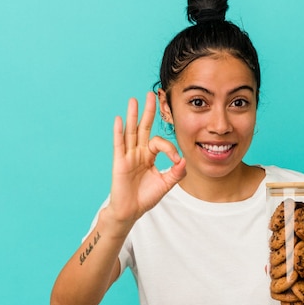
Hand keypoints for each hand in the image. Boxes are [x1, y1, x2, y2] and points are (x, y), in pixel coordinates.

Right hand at [102, 92, 185, 230]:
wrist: (131, 211)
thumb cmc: (145, 197)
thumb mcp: (166, 183)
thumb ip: (176, 172)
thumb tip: (184, 160)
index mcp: (149, 156)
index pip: (159, 142)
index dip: (170, 149)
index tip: (177, 160)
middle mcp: (138, 152)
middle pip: (143, 128)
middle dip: (148, 111)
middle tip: (152, 94)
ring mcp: (128, 156)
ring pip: (131, 132)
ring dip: (133, 116)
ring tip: (134, 100)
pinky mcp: (120, 163)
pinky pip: (119, 145)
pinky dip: (119, 132)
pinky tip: (119, 120)